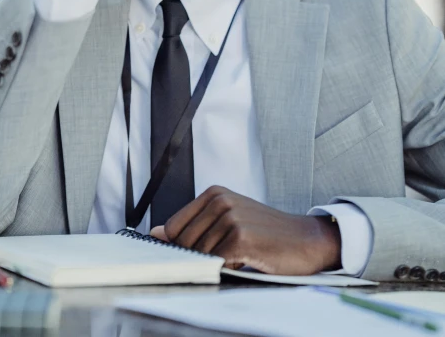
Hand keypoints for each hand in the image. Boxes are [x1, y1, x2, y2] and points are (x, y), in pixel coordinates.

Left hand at [150, 186, 340, 274]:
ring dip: (218, 263)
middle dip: (201, 256)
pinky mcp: (240, 237)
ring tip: (242, 254)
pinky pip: (217, 263)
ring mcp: (230, 217)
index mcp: (214, 193)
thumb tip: (156, 233)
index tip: (195, 253)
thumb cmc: (267, 234)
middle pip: (183, 243)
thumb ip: (193, 226)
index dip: (182, 245)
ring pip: (200, 255)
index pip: (173, 227)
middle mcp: (220, 200)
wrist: (306, 240)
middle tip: (229, 254)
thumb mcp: (228, 222)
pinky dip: (228, 269)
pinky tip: (247, 260)